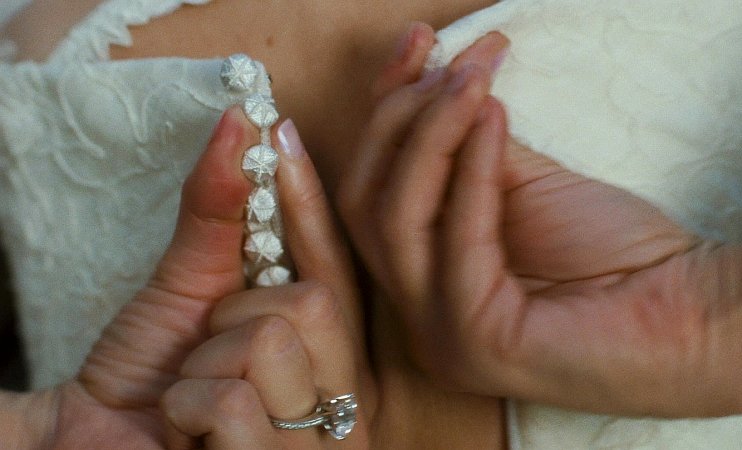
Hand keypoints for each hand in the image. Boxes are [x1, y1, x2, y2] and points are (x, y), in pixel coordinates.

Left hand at [26, 106, 370, 448]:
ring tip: (198, 402)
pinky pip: (234, 402)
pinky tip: (191, 439)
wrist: (100, 446)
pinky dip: (188, 410)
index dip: (310, 206)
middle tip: (208, 350)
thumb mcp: (192, 288)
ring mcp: (319, 444)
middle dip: (236, 315)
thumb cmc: (155, 377)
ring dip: (205, 368)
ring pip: (273, 344)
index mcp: (328, 353)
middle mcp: (341, 398)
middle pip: (314, 303)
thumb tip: (237, 125)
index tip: (279, 134)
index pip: (340, 270)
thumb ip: (218, 211)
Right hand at [338, 30, 741, 416]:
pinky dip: (472, 170)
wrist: (699, 316)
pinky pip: (455, 239)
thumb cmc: (618, 254)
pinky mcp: (476, 342)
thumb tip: (436, 84)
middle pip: (364, 203)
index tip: (417, 44)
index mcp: (428, 285)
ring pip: (391, 218)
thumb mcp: (524, 187)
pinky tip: (495, 116)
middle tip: (441, 56)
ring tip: (473, 77)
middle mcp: (421, 318)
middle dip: (396, 117)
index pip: (372, 192)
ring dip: (430, 132)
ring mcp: (441, 338)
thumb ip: (467, 153)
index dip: (385, 112)